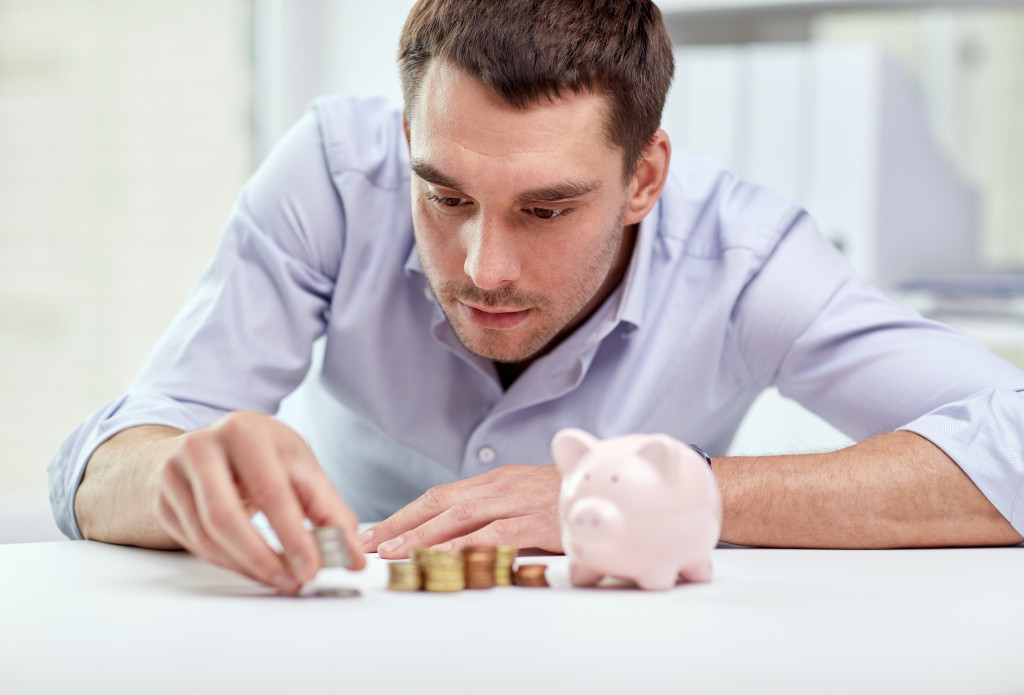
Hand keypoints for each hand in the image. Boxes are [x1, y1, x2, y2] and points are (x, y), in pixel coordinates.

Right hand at [154, 411, 364, 593]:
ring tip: (279, 578)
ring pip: (207, 536)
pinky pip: (194, 544)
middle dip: (263, 559)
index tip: (312, 568)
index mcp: (244, 431)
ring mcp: (174, 474)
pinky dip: (228, 562)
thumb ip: (329, 511)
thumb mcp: (300, 468)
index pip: (270, 491)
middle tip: (293, 581)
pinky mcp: (163, 501)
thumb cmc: (263, 456)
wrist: (210, 446)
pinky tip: (253, 566)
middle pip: (226, 517)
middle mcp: (202, 446)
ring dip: (246, 566)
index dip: (293, 536)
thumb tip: (351, 557)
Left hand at [357, 464, 562, 558]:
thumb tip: (469, 541)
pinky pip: (496, 532)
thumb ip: (502, 516)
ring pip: (460, 515)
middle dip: (401, 523)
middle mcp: (502, 485)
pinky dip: (468, 544)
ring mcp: (520, 500)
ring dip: (423, 535)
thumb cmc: (576, 502)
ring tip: (393, 553)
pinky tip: (445, 557)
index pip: (441, 495)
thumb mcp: (532, 503)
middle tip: (369, 543)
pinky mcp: (539, 520)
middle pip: (439, 502)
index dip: (406, 513)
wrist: (622, 488)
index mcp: (498, 480)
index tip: (378, 531)